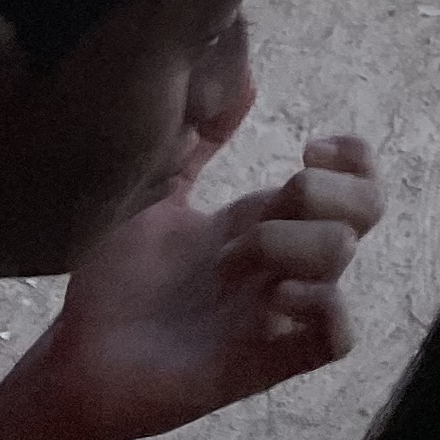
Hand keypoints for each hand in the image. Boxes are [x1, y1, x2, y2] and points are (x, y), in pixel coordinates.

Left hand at [27, 132, 384, 439]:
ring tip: (233, 260)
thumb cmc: (113, 287)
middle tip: (274, 201)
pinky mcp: (264, 362)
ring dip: (294, 242)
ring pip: (343, 258)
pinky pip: (335, 338)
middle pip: (365, 211)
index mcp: (262, 221)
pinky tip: (275, 298)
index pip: (356, 179)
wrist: (75, 363)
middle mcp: (281, 263)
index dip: (353, 156)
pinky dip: (323, 307)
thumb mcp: (153, 197)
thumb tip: (238, 76)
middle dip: (329, 190)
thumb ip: (196, 145)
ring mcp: (276, 312)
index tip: (306, 146)